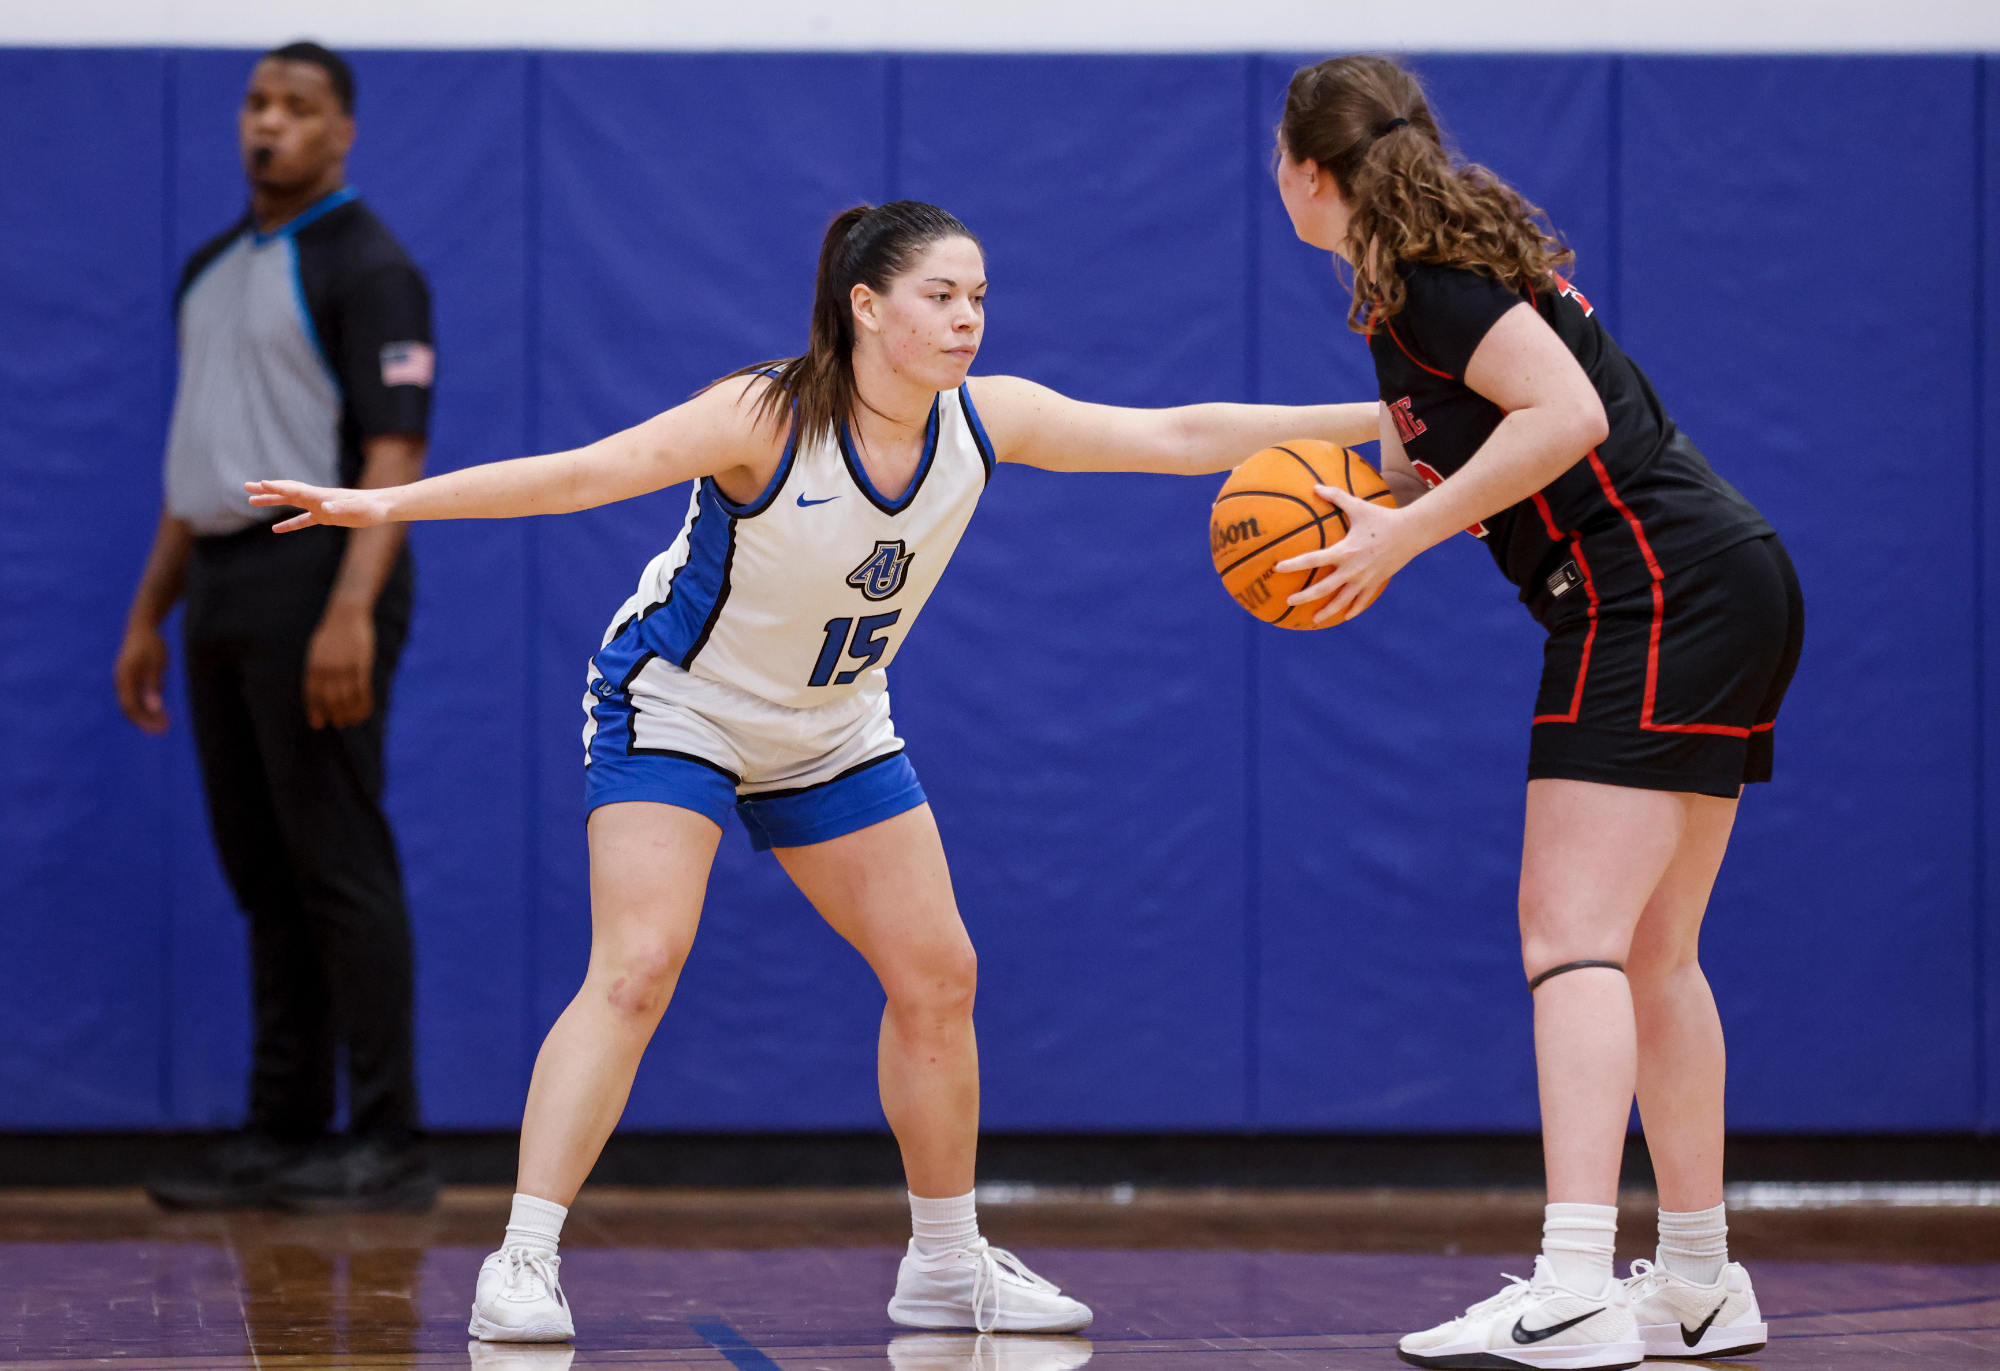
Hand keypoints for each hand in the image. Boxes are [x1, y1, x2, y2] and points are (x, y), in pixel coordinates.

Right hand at [115, 622, 170, 733]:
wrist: (142, 627)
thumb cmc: (151, 644)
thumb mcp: (157, 664)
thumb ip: (154, 686)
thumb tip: (154, 708)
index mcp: (125, 678)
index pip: (130, 706)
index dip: (143, 720)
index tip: (159, 729)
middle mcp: (120, 682)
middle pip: (130, 708)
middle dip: (146, 721)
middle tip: (164, 730)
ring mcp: (123, 681)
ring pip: (133, 704)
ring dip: (147, 715)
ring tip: (165, 723)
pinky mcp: (129, 679)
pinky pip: (135, 697)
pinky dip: (146, 706)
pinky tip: (160, 711)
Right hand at [246, 480, 394, 531]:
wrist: (382, 507)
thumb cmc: (370, 507)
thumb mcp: (355, 508)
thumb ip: (339, 507)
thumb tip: (324, 508)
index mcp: (320, 495)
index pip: (294, 490)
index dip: (277, 487)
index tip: (259, 484)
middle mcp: (317, 498)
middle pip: (286, 492)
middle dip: (266, 490)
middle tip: (246, 487)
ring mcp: (320, 506)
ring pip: (290, 504)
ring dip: (272, 502)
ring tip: (252, 502)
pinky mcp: (326, 517)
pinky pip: (303, 520)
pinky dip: (289, 524)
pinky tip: (276, 529)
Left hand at [304, 603, 375, 728]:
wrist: (346, 613)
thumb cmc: (331, 632)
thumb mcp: (317, 650)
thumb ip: (316, 669)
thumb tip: (317, 689)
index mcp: (313, 665)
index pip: (312, 695)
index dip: (315, 711)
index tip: (318, 724)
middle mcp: (327, 669)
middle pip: (329, 700)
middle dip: (333, 715)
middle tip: (338, 724)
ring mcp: (344, 668)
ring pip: (347, 698)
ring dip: (349, 713)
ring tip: (351, 721)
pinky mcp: (361, 665)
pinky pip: (362, 691)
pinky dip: (364, 704)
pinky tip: (364, 712)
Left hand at [1275, 483, 1422, 624]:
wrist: (1411, 533)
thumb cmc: (1382, 518)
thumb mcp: (1358, 506)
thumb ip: (1336, 497)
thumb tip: (1315, 487)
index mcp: (1344, 551)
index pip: (1313, 559)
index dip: (1294, 564)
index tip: (1278, 568)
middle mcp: (1352, 569)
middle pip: (1324, 588)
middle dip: (1305, 596)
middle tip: (1289, 601)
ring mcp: (1365, 579)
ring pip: (1342, 601)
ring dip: (1328, 611)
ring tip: (1314, 619)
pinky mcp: (1376, 583)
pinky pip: (1363, 601)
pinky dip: (1353, 609)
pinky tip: (1345, 616)